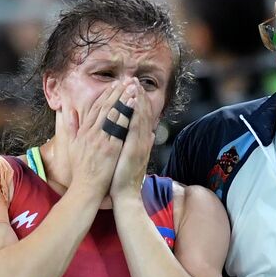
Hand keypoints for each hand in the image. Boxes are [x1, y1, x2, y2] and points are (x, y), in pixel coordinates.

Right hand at [63, 78, 137, 196]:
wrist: (86, 188)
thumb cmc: (81, 170)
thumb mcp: (71, 146)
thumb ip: (70, 128)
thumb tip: (66, 112)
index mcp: (84, 132)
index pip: (96, 108)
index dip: (106, 95)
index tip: (115, 85)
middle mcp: (91, 133)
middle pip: (105, 107)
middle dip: (117, 92)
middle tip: (126, 81)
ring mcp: (101, 140)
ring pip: (113, 114)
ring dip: (123, 99)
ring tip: (132, 88)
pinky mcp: (110, 148)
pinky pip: (120, 128)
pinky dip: (127, 115)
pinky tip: (133, 105)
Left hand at [110, 83, 154, 200]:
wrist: (126, 196)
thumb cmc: (125, 179)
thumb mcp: (134, 158)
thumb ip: (143, 144)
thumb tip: (151, 133)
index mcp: (141, 142)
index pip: (141, 118)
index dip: (139, 102)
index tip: (134, 88)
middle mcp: (142, 141)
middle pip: (142, 114)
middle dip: (138, 96)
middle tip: (134, 80)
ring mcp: (139, 145)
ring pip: (140, 117)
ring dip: (137, 100)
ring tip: (134, 85)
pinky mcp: (134, 149)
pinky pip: (134, 127)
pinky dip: (135, 114)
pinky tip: (132, 103)